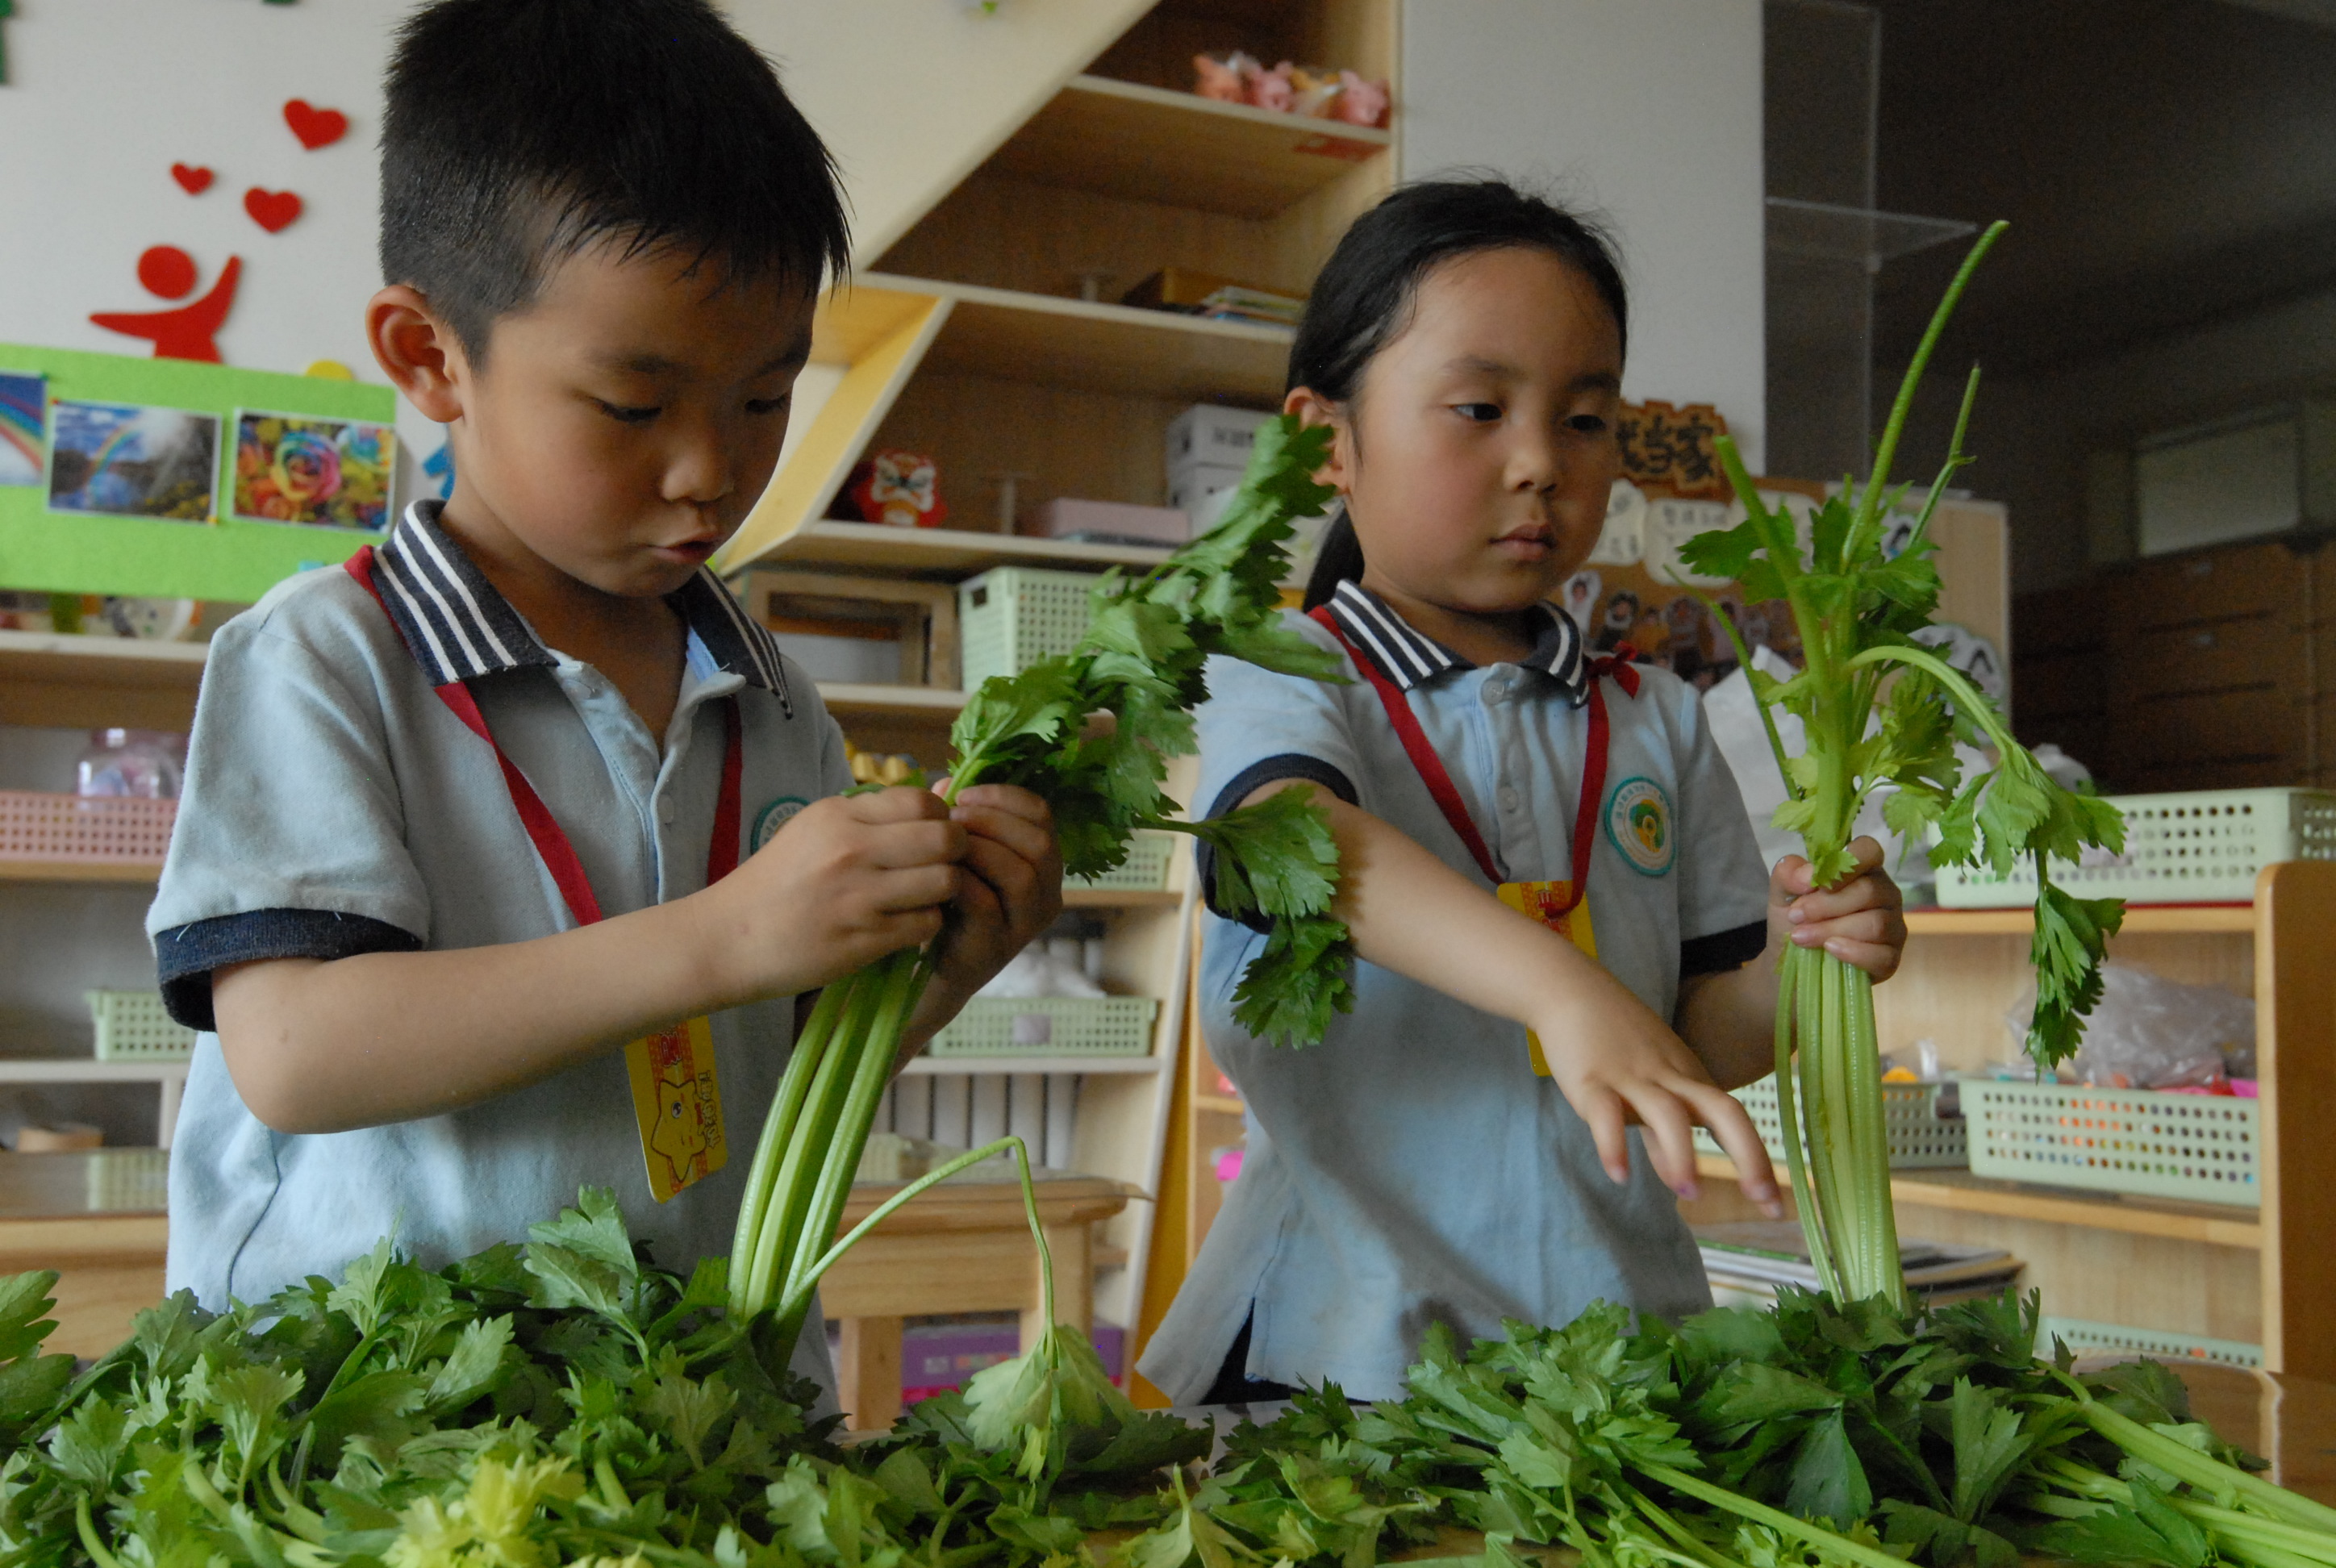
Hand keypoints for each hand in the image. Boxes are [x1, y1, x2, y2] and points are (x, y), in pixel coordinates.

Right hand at [703, 785, 966, 1000]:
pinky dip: (926, 925)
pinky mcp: (865, 939)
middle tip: (943, 865)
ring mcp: (860, 897)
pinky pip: (927, 924)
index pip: (921, 802)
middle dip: (956, 852)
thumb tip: (942, 796)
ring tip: (925, 896)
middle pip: (945, 838)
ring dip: (945, 891)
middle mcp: (851, 850)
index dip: (941, 818)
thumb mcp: (813, 831)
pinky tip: (907, 924)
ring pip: (945, 882)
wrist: (729, 938)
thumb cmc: (776, 883)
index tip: (933, 834)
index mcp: (838, 815)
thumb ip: (872, 815)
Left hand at [924, 782, 1063, 1000]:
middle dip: (993, 821)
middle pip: (1040, 844)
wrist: (929, 970)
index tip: (964, 794)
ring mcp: (1025, 926)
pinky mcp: (996, 947)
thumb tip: (943, 784)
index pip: (1043, 816)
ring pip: (1022, 875)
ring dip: (979, 849)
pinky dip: (960, 881)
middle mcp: (1047, 896)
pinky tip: (938, 874)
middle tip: (952, 819)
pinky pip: (986, 904)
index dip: (1005, 797)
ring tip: (945, 845)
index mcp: (1044, 866)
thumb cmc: (948, 904)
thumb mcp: (958, 855)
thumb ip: (956, 819)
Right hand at [1535, 970, 1782, 1213]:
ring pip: (1668, 1113)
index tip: (1777, 1210)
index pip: (1735, 1120)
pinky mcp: (1592, 1079)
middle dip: (1748, 1156)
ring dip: (1682, 1154)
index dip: (1759, 1162)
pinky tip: (1619, 1175)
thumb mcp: (1650, 1085)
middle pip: (1722, 1110)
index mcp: (1690, 1079)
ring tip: (1689, 1194)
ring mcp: (1632, 1078)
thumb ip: (1663, 1137)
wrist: (1572, 990)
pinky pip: (1605, 1114)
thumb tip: (1677, 1179)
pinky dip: (1613, 1145)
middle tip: (1762, 1201)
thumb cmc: (1615, 1041)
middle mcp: (1670, 1078)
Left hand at [1771, 835, 1907, 980]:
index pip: (1869, 850)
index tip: (1816, 884)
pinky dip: (1852, 953)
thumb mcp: (1782, 894)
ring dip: (1831, 930)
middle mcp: (1884, 893)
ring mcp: (1892, 926)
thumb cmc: (1795, 920)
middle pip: (1869, 891)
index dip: (1847, 863)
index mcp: (1861, 869)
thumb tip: (1806, 877)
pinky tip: (1830, 951)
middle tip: (1796, 916)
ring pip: (1875, 923)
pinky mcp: (1891, 957)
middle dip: (1826, 905)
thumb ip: (1788, 874)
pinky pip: (1881, 955)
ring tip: (1801, 937)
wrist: (1791, 963)